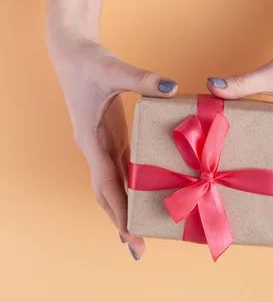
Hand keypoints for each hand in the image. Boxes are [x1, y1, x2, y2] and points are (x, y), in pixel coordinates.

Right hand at [47, 33, 177, 259]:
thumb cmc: (89, 61)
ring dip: (126, 211)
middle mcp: (95, 149)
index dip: (119, 211)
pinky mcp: (112, 138)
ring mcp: (103, 146)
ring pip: (114, 186)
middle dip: (121, 222)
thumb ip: (141, 79)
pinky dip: (133, 189)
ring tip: (142, 235)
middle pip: (107, 195)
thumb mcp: (113, 70)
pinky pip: (123, 171)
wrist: (72, 51)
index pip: (106, 184)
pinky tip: (146, 201)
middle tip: (139, 250)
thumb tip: (171, 87)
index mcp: (92, 139)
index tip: (131, 236)